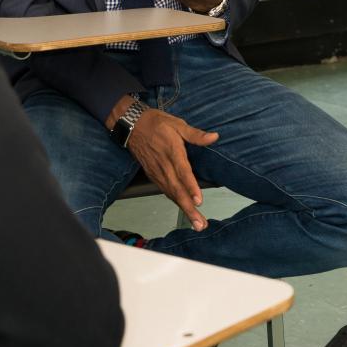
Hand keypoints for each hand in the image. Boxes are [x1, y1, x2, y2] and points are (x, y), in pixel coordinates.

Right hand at [126, 108, 218, 228]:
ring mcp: (157, 171)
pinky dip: (174, 201)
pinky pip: (164, 190)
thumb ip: (195, 134)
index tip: (198, 201)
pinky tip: (183, 209)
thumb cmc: (155, 123)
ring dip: (183, 209)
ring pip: (171, 193)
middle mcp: (164, 165)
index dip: (190, 187)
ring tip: (196, 222)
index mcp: (172, 151)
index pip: (182, 172)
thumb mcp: (177, 123)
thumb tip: (214, 137)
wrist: (131, 125)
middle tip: (199, 223)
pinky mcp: (152, 174)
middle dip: (189, 208)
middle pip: (177, 190)